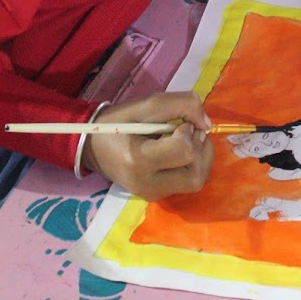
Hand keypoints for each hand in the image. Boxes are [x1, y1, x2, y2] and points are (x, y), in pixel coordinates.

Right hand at [82, 92, 213, 199]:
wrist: (93, 146)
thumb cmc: (118, 122)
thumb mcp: (146, 104)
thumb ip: (181, 105)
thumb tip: (207, 124)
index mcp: (138, 161)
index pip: (185, 152)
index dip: (189, 133)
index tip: (178, 124)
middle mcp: (146, 185)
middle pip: (196, 176)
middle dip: (201, 150)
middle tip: (188, 133)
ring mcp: (152, 194)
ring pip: (196, 181)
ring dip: (199, 158)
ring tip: (184, 141)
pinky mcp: (156, 196)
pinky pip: (187, 183)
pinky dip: (191, 165)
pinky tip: (178, 153)